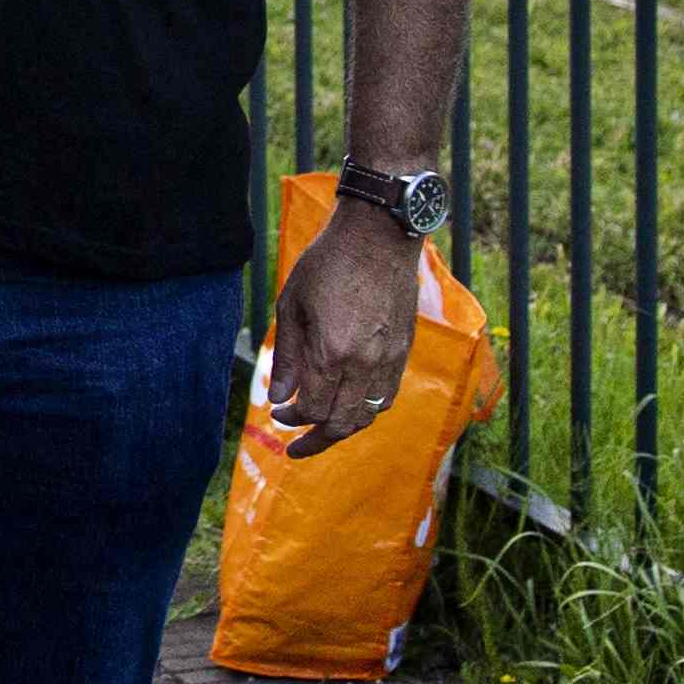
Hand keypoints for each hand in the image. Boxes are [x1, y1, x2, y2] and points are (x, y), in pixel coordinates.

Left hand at [263, 208, 423, 461]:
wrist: (378, 236)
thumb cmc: (327, 264)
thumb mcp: (291, 306)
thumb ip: (286, 356)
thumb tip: (279, 396)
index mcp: (332, 353)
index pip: (314, 409)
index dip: (293, 418)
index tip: (278, 412)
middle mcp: (364, 363)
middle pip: (343, 423)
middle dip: (317, 440)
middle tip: (296, 447)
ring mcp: (389, 358)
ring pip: (369, 414)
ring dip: (344, 428)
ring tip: (322, 430)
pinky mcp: (404, 349)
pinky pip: (387, 395)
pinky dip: (367, 409)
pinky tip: (350, 405)